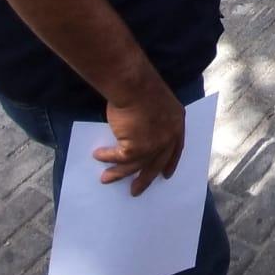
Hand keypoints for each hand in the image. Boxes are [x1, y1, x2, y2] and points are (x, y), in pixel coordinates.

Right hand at [94, 74, 185, 195]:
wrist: (133, 84)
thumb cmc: (142, 86)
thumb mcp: (157, 103)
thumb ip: (154, 121)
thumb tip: (139, 135)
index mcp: (177, 122)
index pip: (177, 148)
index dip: (170, 162)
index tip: (166, 174)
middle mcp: (169, 137)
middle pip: (157, 163)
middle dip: (147, 178)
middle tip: (137, 190)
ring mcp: (153, 146)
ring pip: (134, 166)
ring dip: (119, 174)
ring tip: (107, 179)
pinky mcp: (135, 150)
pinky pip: (118, 158)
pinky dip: (106, 157)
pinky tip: (98, 156)